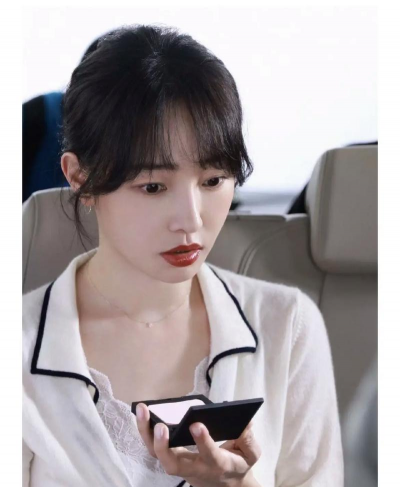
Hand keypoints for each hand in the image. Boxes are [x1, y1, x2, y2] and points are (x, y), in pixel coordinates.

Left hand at [135, 403, 261, 486]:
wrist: (225, 486)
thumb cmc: (237, 464)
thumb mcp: (250, 454)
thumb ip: (248, 440)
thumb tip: (245, 421)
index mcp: (217, 466)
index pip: (209, 456)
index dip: (203, 441)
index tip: (197, 424)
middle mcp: (194, 468)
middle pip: (172, 463)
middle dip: (163, 446)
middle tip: (160, 425)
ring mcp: (179, 465)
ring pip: (157, 455)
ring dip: (147, 434)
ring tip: (142, 409)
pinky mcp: (171, 458)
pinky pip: (154, 448)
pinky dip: (146, 431)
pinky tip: (142, 412)